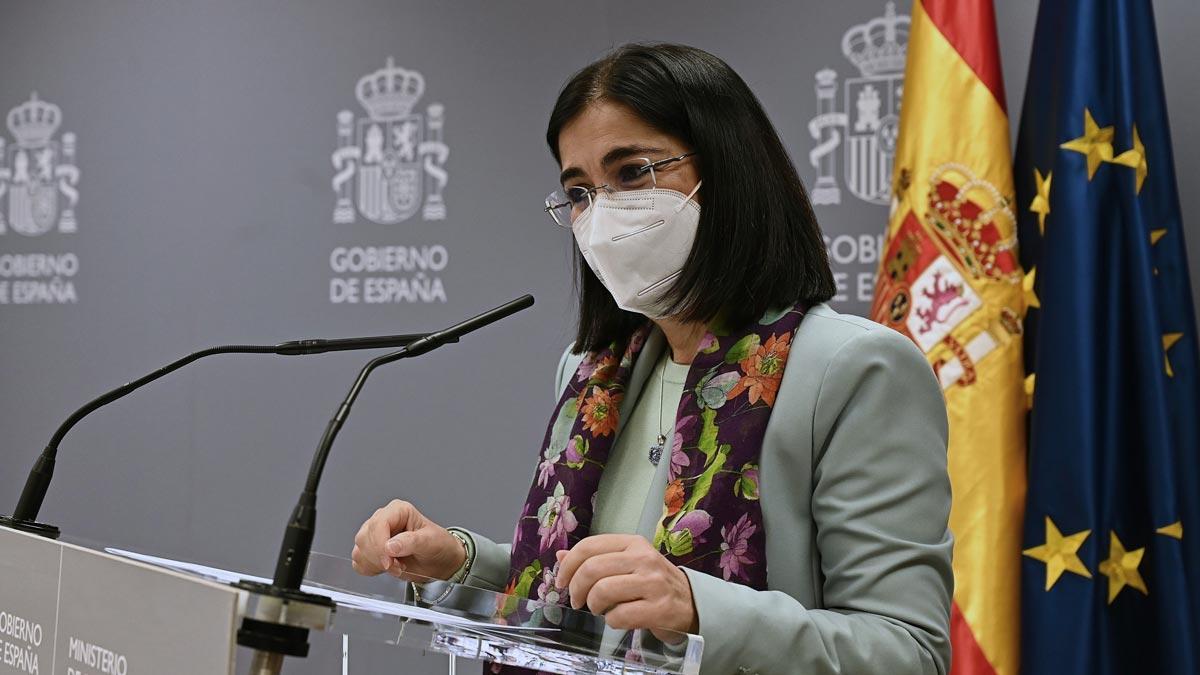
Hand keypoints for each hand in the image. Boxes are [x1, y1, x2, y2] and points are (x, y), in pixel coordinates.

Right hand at [351, 499, 465, 581]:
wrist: (439, 560)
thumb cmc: (438, 545)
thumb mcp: (430, 541)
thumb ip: (411, 542)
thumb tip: (390, 546)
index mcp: (398, 511)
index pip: (377, 524)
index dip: (380, 545)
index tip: (389, 562)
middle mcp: (384, 520)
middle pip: (365, 538)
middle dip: (379, 557)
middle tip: (398, 566)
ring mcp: (375, 535)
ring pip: (359, 550)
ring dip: (375, 564)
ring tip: (396, 566)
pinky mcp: (371, 550)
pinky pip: (358, 561)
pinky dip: (370, 569)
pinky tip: (386, 568)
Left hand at [554, 534, 697, 641]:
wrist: (690, 603)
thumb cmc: (653, 582)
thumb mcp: (627, 563)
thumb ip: (596, 558)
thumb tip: (561, 556)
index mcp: (633, 543)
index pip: (589, 546)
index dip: (568, 565)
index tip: (561, 582)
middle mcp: (644, 558)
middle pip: (591, 569)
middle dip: (576, 589)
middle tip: (578, 600)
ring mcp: (653, 583)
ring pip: (603, 592)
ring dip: (594, 606)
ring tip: (599, 609)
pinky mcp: (659, 608)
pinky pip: (619, 616)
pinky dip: (611, 622)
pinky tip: (618, 619)